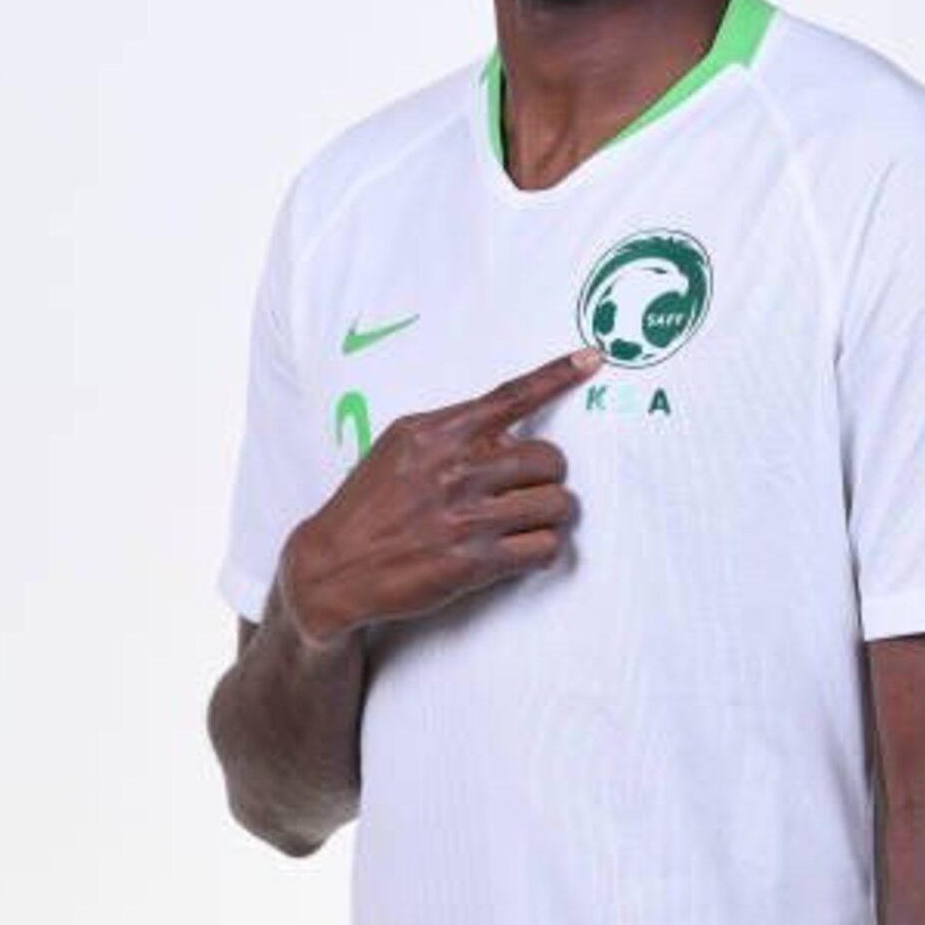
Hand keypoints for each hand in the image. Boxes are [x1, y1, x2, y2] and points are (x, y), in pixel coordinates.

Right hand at [278, 346, 602, 646]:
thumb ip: (451, 432)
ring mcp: (465, 517)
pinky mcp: (472, 563)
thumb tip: (504, 430)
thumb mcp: (399, 447)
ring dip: (554, 514)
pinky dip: (545, 548)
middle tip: (534, 488)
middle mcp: (454, 469)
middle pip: (549, 458)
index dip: (557, 376)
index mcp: (437, 433)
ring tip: (536, 520)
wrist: (333, 565)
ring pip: (557, 504)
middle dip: (549, 475)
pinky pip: (543, 548)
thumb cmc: (370, 504)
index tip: (592, 359)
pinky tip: (528, 548)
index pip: (510, 397)